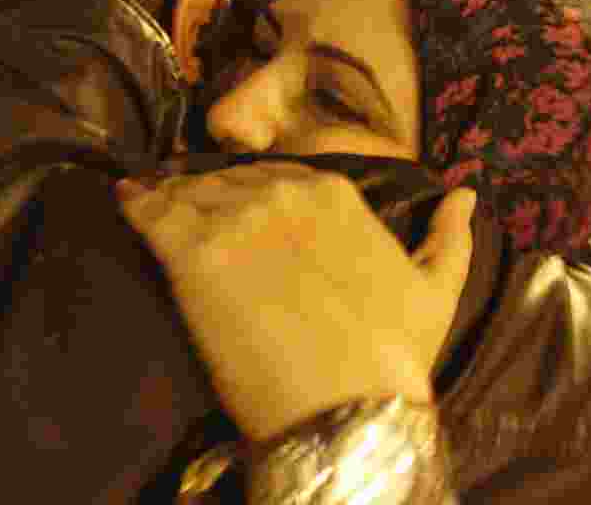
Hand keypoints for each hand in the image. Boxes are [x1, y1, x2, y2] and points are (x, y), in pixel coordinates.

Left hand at [118, 163, 475, 441]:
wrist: (348, 412)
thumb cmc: (394, 358)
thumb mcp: (437, 292)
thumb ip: (451, 237)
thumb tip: (467, 194)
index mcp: (334, 193)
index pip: (274, 177)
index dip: (248, 193)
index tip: (230, 208)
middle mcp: (282, 193)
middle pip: (226, 182)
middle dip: (207, 195)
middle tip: (184, 212)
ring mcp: (236, 219)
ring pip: (186, 192)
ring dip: (168, 198)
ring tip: (149, 204)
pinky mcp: (194, 254)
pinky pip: (150, 212)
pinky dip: (133, 203)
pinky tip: (123, 199)